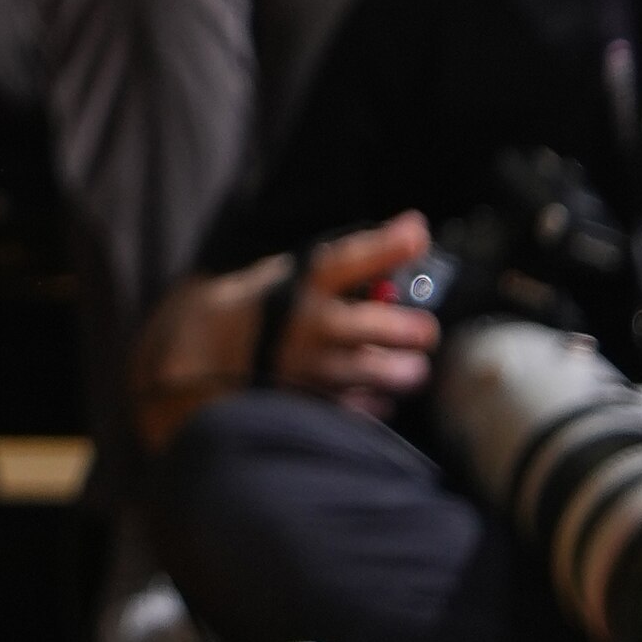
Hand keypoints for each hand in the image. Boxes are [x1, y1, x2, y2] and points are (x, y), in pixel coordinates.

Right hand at [272, 213, 442, 417]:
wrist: (213, 353)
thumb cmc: (267, 305)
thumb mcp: (294, 272)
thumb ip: (347, 265)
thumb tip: (410, 238)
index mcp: (301, 285)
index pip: (344, 260)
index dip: (383, 247)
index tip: (417, 234)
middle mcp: (306, 326)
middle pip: (364, 326)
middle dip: (403, 329)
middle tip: (427, 331)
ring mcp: (307, 367)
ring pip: (365, 372)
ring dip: (397, 372)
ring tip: (415, 369)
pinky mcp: (307, 401)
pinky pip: (352, 407)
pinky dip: (373, 402)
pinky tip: (383, 396)